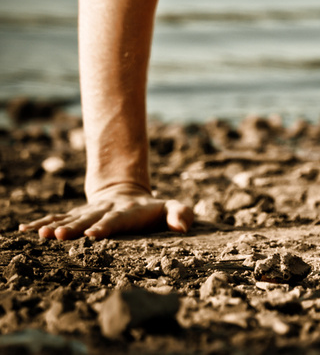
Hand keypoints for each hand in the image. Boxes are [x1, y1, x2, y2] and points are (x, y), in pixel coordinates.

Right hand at [18, 184, 193, 239]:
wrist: (128, 194)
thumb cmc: (153, 210)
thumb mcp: (171, 208)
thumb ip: (181, 214)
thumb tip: (184, 227)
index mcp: (128, 212)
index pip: (116, 220)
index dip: (105, 227)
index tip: (93, 235)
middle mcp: (106, 211)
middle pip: (89, 219)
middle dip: (75, 227)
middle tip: (60, 235)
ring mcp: (90, 212)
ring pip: (71, 218)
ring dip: (56, 225)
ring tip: (40, 233)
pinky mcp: (78, 215)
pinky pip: (58, 217)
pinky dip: (42, 222)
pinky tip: (25, 229)